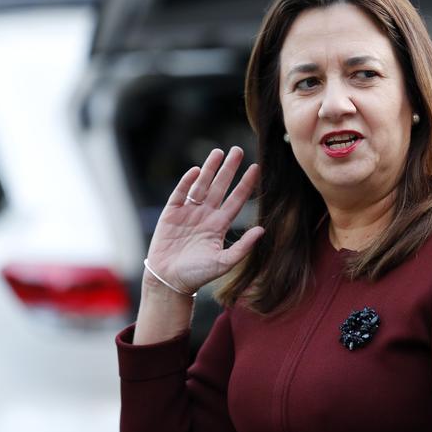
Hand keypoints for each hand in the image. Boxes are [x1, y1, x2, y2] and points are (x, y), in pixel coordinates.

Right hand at [144, 146, 263, 294]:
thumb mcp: (224, 262)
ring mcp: (188, 212)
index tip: (256, 168)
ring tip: (218, 152)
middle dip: (228, 169)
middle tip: (237, 150)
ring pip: (201, 185)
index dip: (245, 184)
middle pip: (220, 187)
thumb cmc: (197, 275)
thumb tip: (262, 230)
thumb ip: (243, 247)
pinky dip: (187, 182)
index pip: (236, 200)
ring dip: (210, 169)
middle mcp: (206, 215)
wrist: (169, 281)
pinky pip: (180, 193)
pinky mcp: (171, 214)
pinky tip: (196, 170)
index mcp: (219, 225)